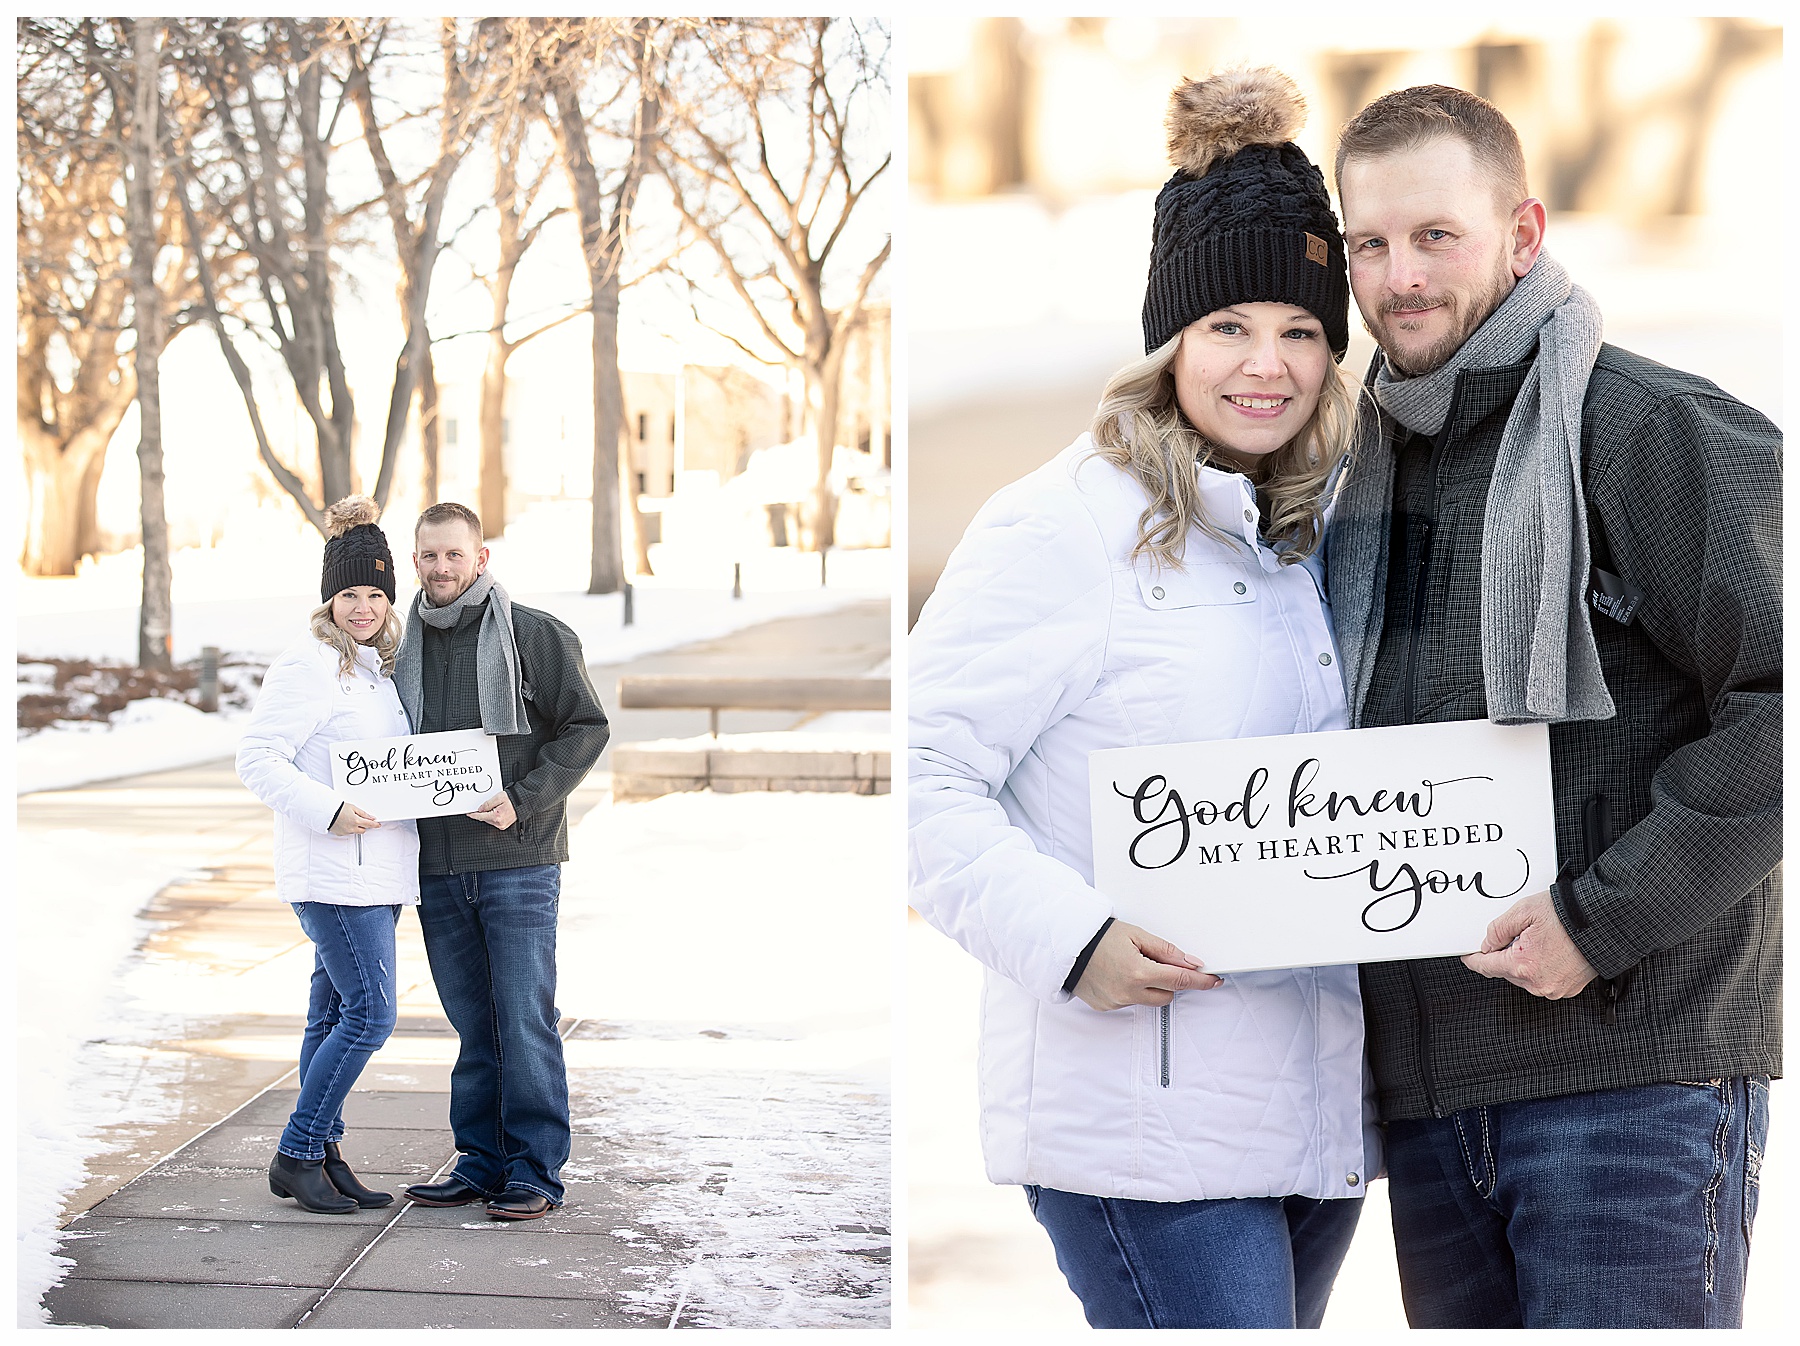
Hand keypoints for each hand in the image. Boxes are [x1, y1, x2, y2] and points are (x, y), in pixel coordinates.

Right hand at [330, 803, 380, 835]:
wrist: (326, 812)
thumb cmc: (338, 808)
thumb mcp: (353, 807)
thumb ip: (363, 813)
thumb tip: (370, 817)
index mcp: (356, 821)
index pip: (370, 824)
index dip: (375, 825)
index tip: (378, 825)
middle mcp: (352, 828)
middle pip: (363, 830)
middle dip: (364, 826)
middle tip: (361, 820)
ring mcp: (346, 832)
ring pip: (355, 832)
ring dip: (356, 827)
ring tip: (350, 820)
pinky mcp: (340, 834)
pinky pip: (347, 832)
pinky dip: (348, 829)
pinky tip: (345, 823)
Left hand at [468, 791, 516, 830]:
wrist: (523, 803)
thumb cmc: (513, 800)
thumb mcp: (498, 797)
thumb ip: (488, 804)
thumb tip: (480, 809)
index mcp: (497, 816)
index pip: (480, 816)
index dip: (473, 814)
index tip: (468, 813)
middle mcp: (499, 823)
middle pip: (484, 819)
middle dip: (482, 813)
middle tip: (484, 806)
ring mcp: (501, 825)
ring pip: (489, 820)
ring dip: (488, 815)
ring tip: (495, 807)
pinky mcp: (503, 826)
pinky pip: (494, 822)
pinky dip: (492, 817)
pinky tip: (497, 811)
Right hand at [1073, 920, 1221, 1011]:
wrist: (1067, 945)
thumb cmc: (1099, 937)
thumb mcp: (1136, 935)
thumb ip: (1166, 950)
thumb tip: (1192, 962)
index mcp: (1139, 972)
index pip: (1181, 980)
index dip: (1201, 981)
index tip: (1213, 981)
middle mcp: (1128, 992)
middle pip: (1167, 994)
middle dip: (1168, 980)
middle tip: (1155, 962)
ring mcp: (1117, 1002)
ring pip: (1149, 1000)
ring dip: (1149, 986)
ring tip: (1130, 966)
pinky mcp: (1107, 1007)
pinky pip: (1130, 1001)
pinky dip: (1130, 990)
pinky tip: (1117, 974)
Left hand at [1461, 889, 1596, 999]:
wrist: (1605, 923)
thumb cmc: (1571, 916)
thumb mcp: (1524, 911)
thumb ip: (1498, 929)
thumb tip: (1487, 943)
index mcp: (1523, 966)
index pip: (1486, 966)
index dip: (1473, 958)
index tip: (1468, 955)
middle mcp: (1538, 983)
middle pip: (1505, 971)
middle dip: (1505, 954)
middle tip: (1520, 934)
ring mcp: (1554, 989)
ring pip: (1524, 977)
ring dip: (1524, 961)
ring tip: (1541, 940)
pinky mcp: (1567, 989)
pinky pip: (1543, 979)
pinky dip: (1541, 967)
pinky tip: (1551, 949)